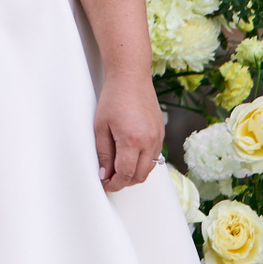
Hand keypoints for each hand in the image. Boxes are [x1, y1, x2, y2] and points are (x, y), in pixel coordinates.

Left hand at [94, 74, 165, 193]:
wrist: (131, 77)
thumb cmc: (113, 98)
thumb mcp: (101, 127)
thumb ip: (104, 153)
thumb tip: (104, 174)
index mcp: (132, 140)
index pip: (125, 174)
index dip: (114, 184)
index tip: (106, 185)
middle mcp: (149, 141)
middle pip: (139, 175)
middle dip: (124, 182)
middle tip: (110, 179)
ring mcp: (158, 137)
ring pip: (149, 168)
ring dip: (134, 173)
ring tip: (119, 168)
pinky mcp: (162, 133)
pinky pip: (155, 156)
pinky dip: (143, 162)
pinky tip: (130, 156)